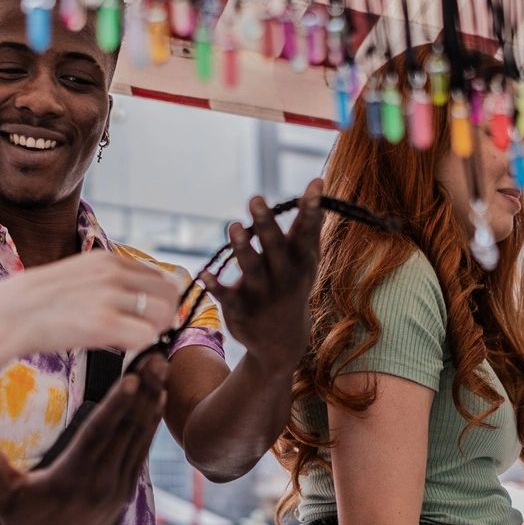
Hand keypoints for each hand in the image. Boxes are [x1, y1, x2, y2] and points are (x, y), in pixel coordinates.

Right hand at [0, 252, 174, 355]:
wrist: (10, 314)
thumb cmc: (42, 301)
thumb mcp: (79, 275)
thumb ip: (109, 280)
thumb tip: (138, 296)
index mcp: (108, 260)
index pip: (160, 276)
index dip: (159, 300)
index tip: (147, 316)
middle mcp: (113, 274)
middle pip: (169, 294)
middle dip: (164, 316)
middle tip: (146, 332)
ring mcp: (109, 298)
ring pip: (163, 316)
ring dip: (154, 332)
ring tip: (131, 340)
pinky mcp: (103, 323)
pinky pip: (146, 337)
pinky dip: (139, 346)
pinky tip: (120, 347)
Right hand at [0, 355, 168, 524]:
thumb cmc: (17, 519)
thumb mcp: (1, 495)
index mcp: (72, 479)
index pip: (98, 435)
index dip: (117, 406)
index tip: (133, 379)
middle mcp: (101, 484)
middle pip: (127, 430)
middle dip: (145, 392)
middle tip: (157, 357)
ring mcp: (118, 489)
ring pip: (140, 438)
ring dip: (153, 402)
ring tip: (163, 368)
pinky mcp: (126, 492)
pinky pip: (142, 452)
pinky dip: (151, 425)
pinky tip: (158, 399)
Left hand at [204, 182, 324, 365]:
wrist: (282, 341)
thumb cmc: (293, 288)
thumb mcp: (307, 261)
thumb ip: (310, 225)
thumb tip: (318, 183)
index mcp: (301, 262)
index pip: (306, 232)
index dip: (310, 209)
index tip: (314, 186)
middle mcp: (284, 276)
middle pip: (275, 247)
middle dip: (266, 223)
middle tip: (255, 198)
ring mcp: (263, 294)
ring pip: (252, 269)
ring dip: (243, 248)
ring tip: (233, 225)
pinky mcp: (241, 309)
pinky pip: (227, 296)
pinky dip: (216, 286)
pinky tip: (204, 274)